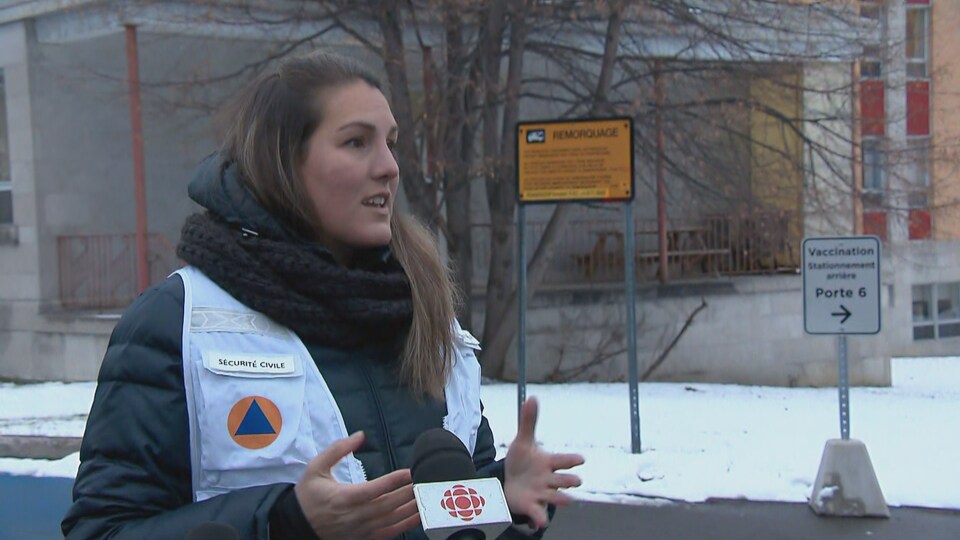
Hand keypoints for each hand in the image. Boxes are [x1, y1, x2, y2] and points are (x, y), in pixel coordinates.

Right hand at [294, 431, 419, 539]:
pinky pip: (389, 532)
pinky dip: (406, 525)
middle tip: (425, 480)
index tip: (410, 471)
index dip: (393, 481)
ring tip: (427, 495)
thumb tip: (360, 435)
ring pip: (391, 520)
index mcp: (343, 497)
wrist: (298, 523)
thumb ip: (338, 449)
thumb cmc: (308, 494)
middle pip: (387, 505)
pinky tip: (419, 515)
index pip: (373, 489)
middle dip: (409, 492)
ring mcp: (360, 529)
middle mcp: (354, 516)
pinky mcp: (364, 537)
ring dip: (411, 508)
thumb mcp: (316, 467)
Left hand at [504, 398, 583, 529]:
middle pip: (562, 480)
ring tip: (568, 500)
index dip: (571, 460)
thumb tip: (532, 397)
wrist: (510, 482)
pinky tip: (540, 523)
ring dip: (561, 499)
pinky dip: (540, 518)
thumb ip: (528, 422)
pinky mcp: (532, 506)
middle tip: (576, 481)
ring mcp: (541, 494)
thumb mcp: (523, 441)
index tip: (581, 459)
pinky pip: (538, 513)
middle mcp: (548, 479)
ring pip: (554, 497)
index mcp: (548, 463)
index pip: (563, 460)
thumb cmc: (522, 461)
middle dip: (569, 481)